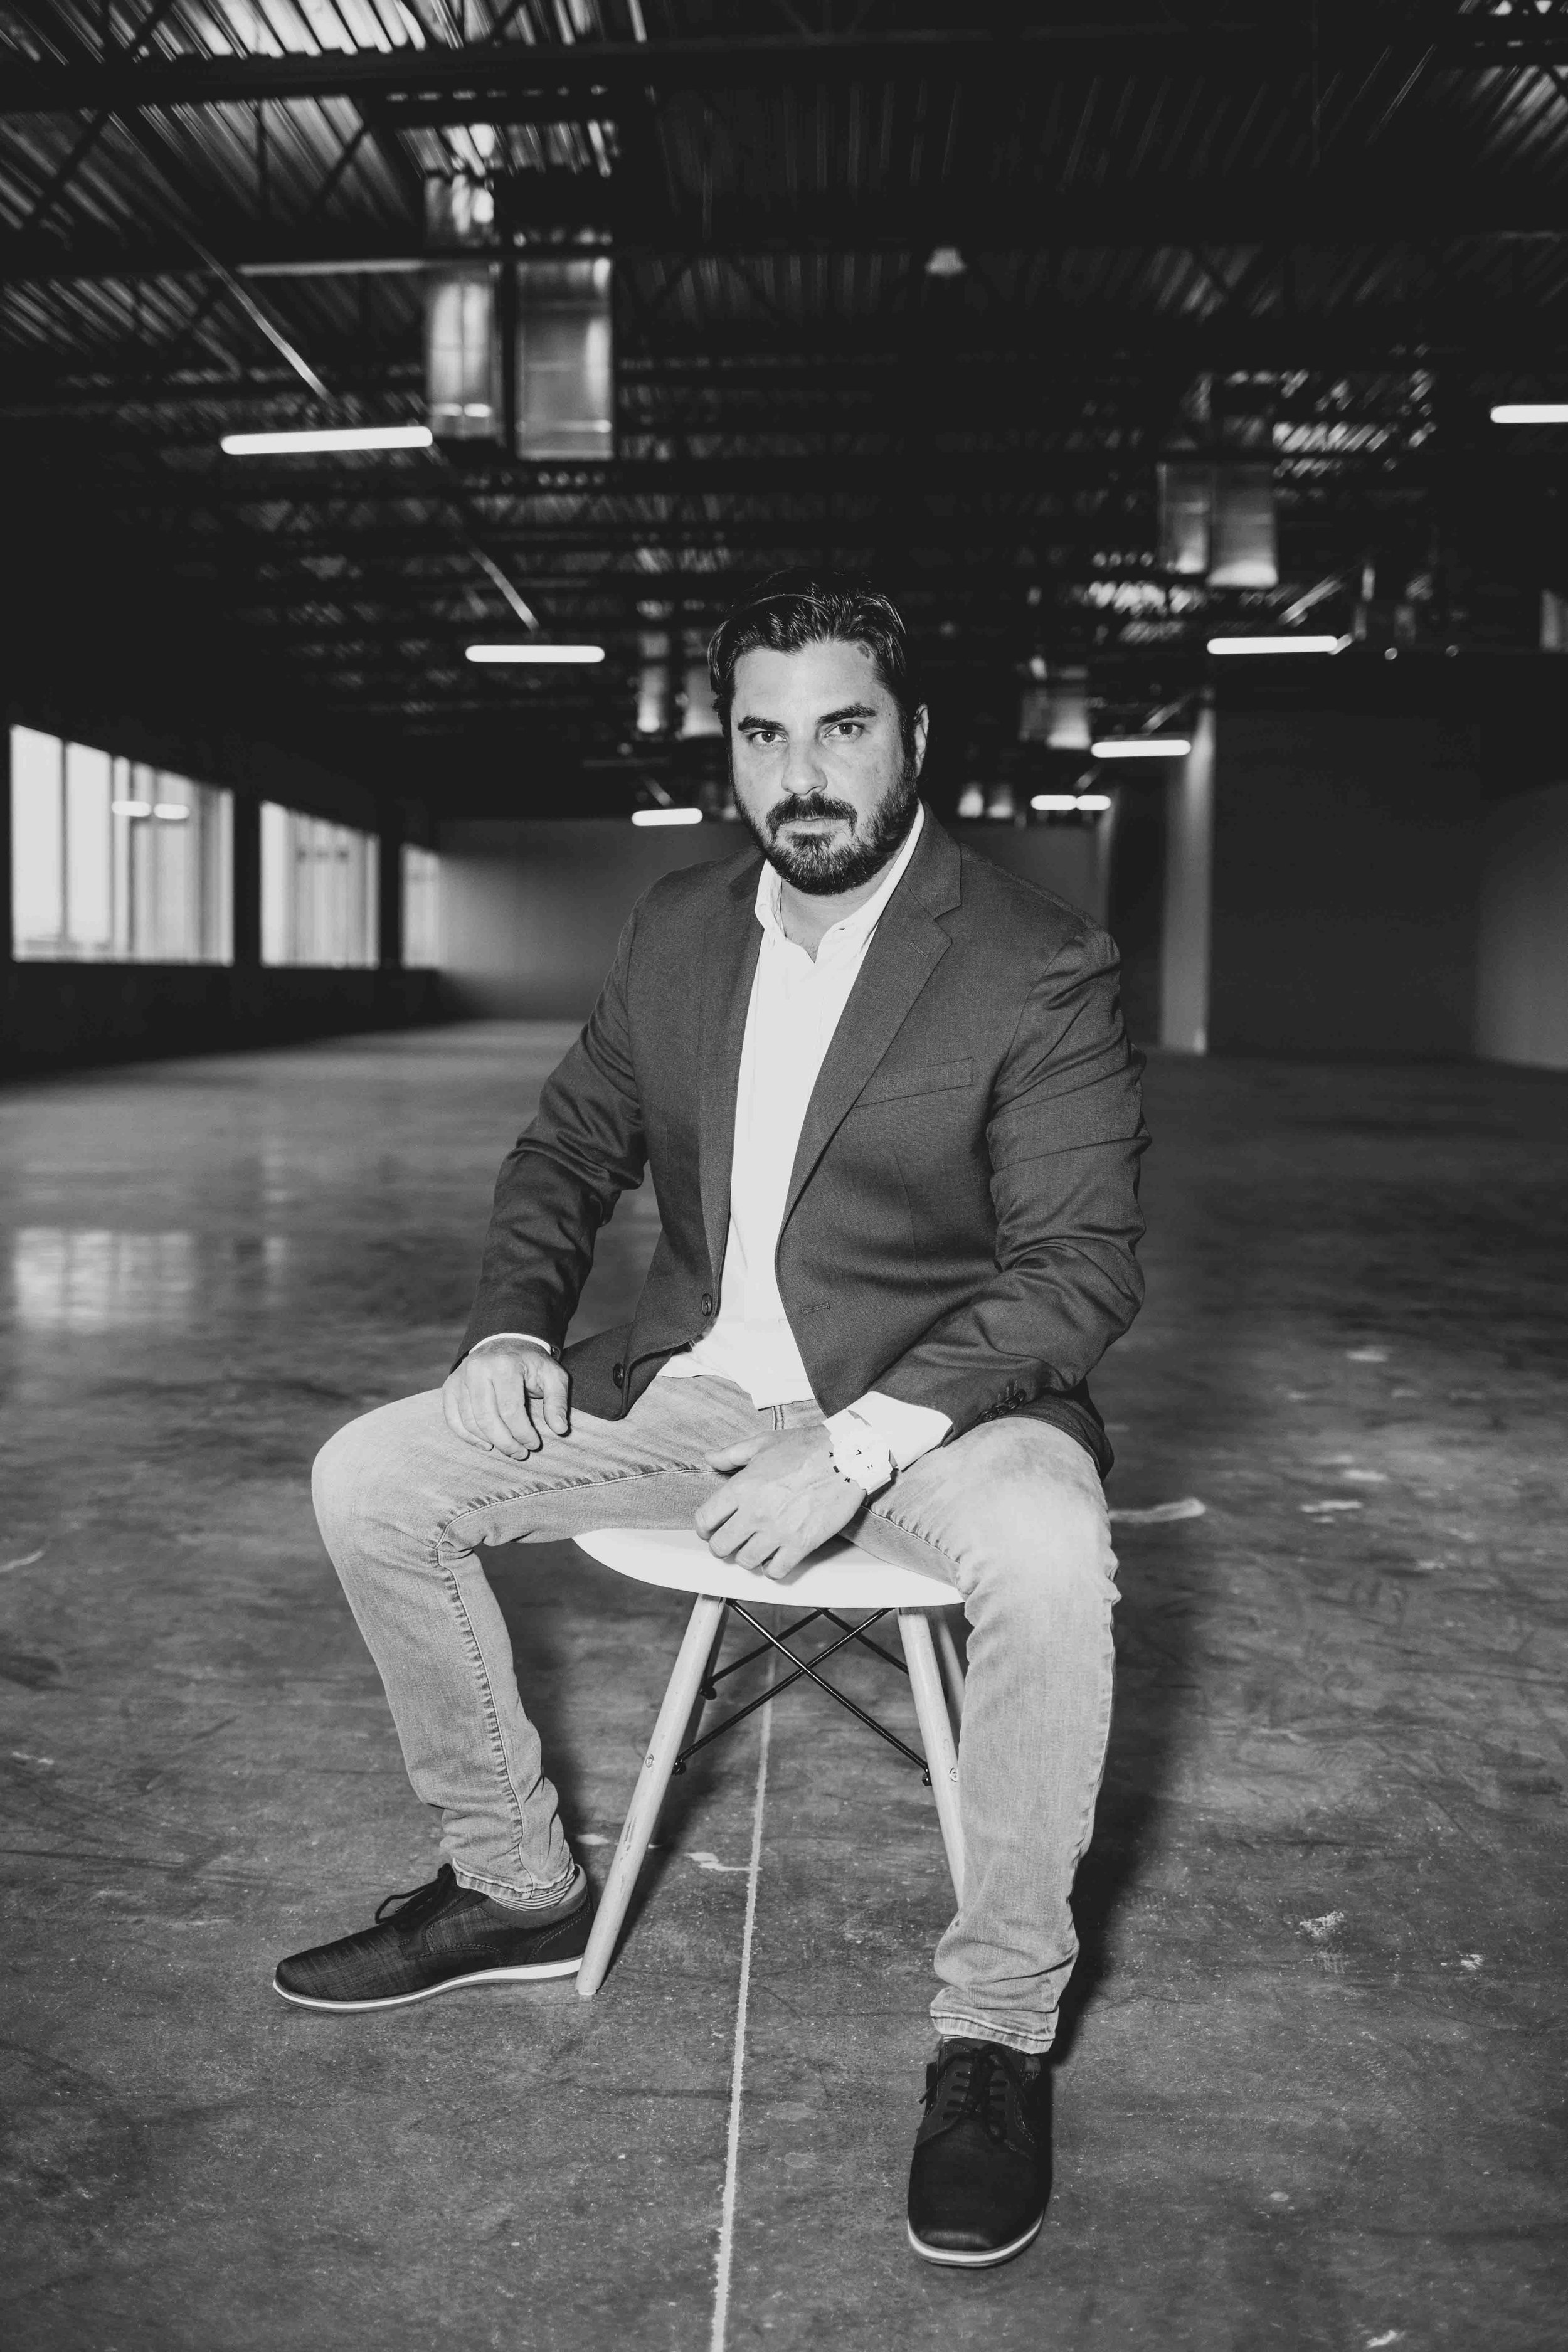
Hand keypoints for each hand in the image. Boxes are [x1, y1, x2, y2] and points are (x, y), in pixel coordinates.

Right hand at [443, 1340, 570, 1458]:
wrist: (506, 1341)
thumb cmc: (531, 1363)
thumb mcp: (553, 1376)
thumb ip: (558, 1401)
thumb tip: (560, 1429)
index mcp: (504, 1365)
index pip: (510, 1410)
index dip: (523, 1433)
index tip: (534, 1444)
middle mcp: (477, 1369)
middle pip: (487, 1418)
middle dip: (505, 1443)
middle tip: (520, 1454)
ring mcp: (460, 1377)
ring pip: (469, 1421)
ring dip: (488, 1441)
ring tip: (507, 1449)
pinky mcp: (450, 1385)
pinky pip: (452, 1418)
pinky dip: (466, 1436)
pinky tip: (485, 1443)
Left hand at [694, 1424, 863, 1579]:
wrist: (847, 1456)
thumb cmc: (808, 1447)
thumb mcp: (764, 1442)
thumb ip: (732, 1454)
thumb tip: (710, 1457)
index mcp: (742, 1486)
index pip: (706, 1519)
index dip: (705, 1527)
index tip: (710, 1529)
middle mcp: (756, 1511)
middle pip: (721, 1546)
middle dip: (722, 1545)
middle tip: (731, 1541)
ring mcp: (778, 1530)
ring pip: (746, 1561)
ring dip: (747, 1557)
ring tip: (755, 1548)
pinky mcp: (801, 1543)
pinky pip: (776, 1570)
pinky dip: (773, 1568)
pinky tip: (776, 1557)